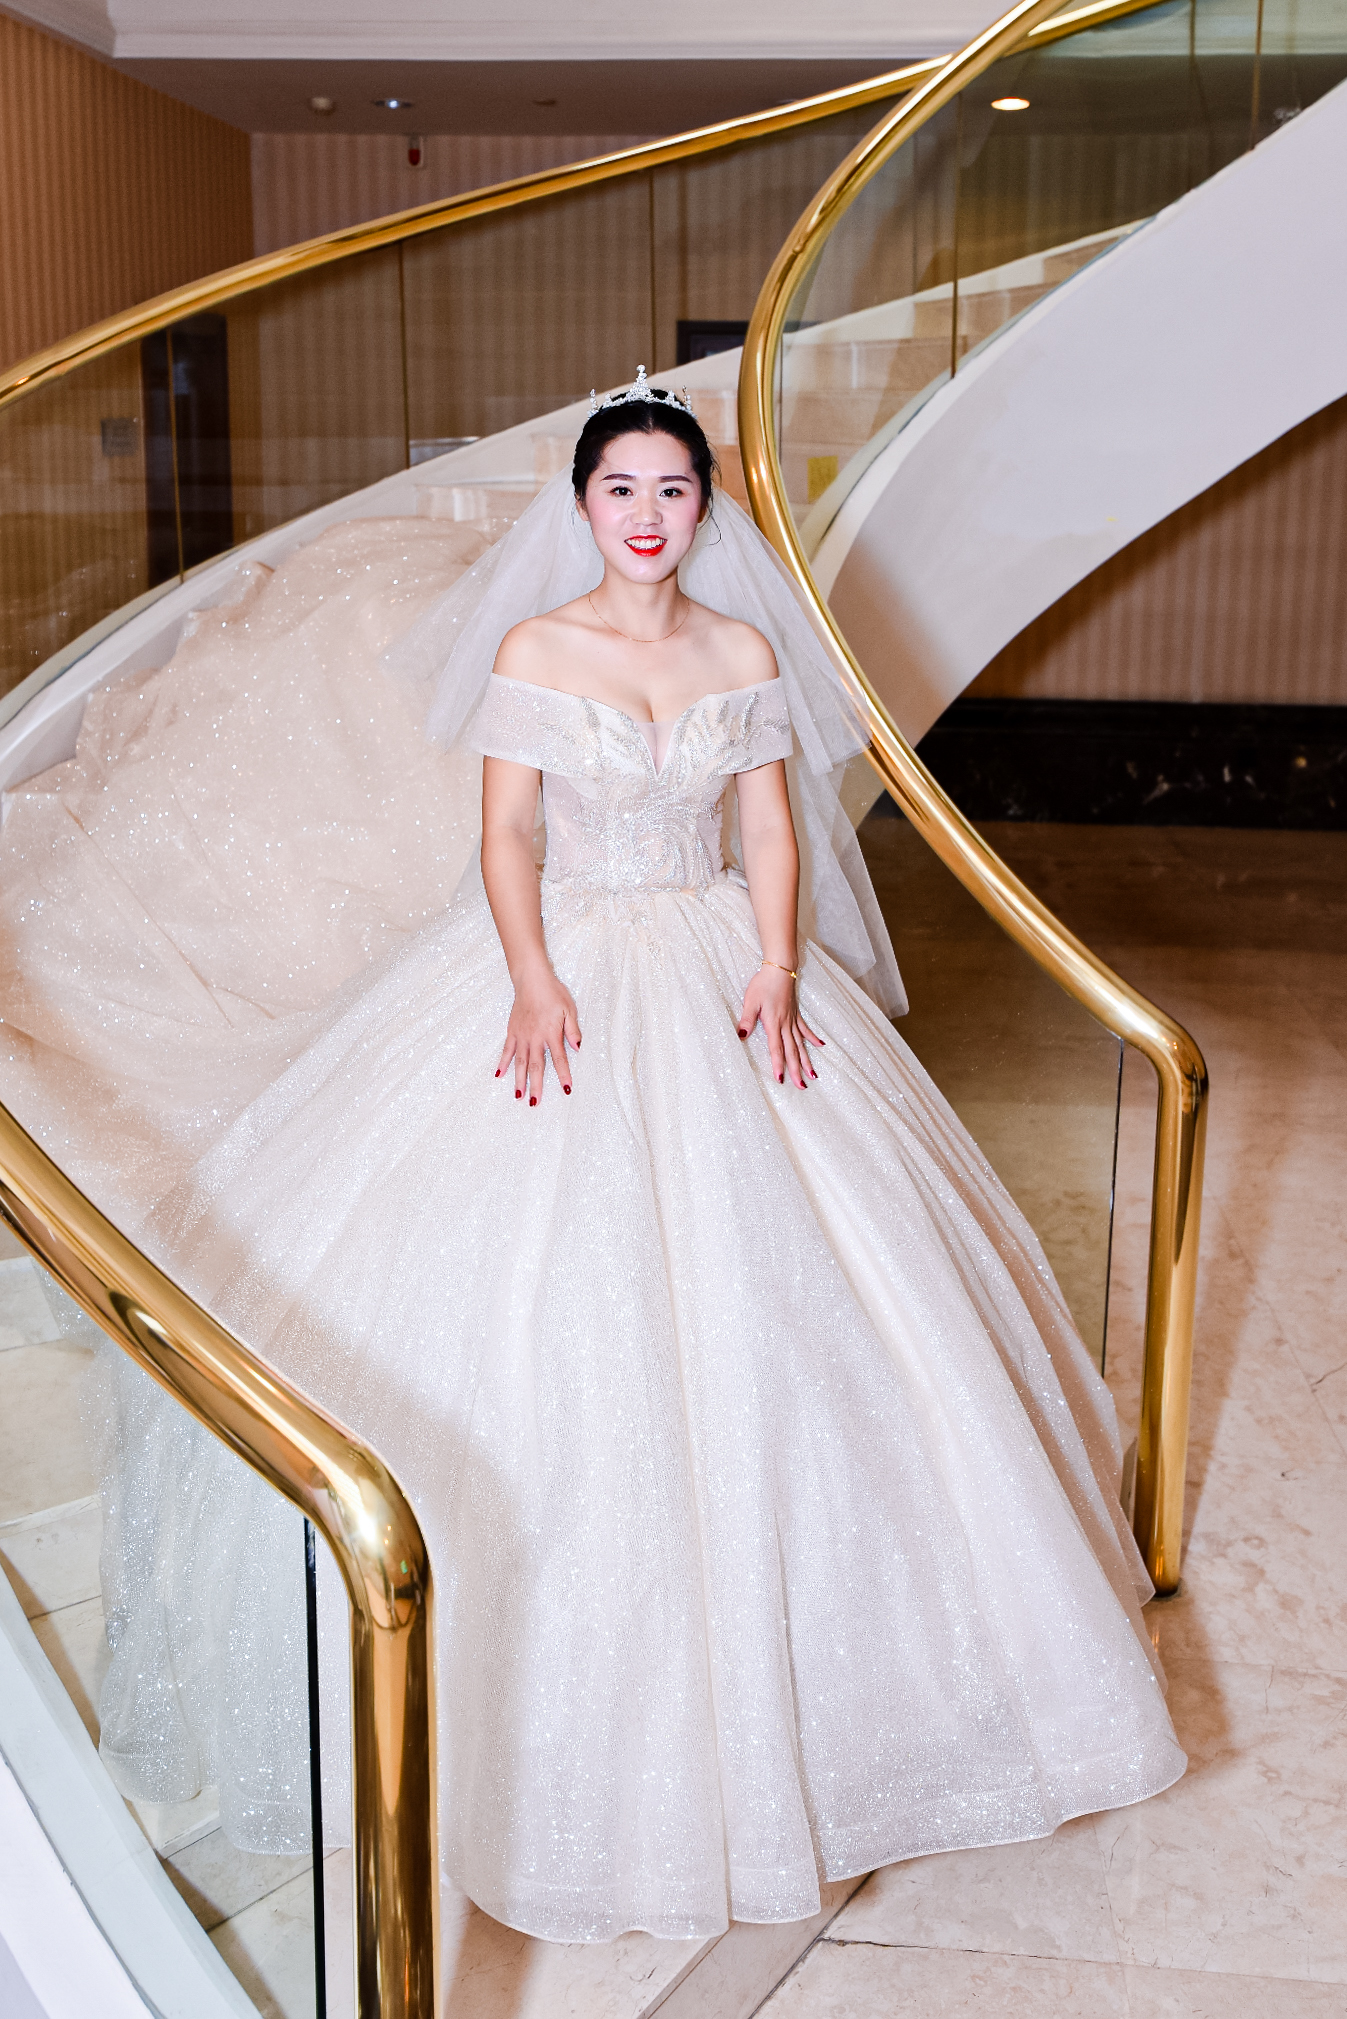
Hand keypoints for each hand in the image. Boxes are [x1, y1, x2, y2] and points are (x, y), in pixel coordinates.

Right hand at [496, 964, 580, 1105]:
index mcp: (551, 1033)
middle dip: (536, 1086)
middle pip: (536, 1066)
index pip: (559, 1059)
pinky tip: (499, 1075)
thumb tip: (578, 1048)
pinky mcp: (512, 1031)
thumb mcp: (570, 1009)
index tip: (567, 1089)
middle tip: (534, 1103)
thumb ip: (573, 1030)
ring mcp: (522, 1035)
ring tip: (518, 1096)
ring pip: (520, 1062)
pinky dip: (503, 1063)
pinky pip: (507, 1050)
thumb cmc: (553, 993)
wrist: (531, 980)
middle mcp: (535, 1037)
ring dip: (519, 1080)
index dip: (564, 1075)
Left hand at [737, 964, 822, 1089]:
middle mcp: (785, 1024)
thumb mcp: (750, 1002)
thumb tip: (741, 1036)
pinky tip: (820, 1046)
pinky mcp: (795, 1013)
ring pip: (800, 1044)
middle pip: (792, 1051)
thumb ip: (747, 1020)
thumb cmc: (762, 984)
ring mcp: (792, 1019)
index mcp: (773, 1023)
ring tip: (813, 1075)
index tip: (781, 1079)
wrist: (779, 968)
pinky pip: (805, 1029)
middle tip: (802, 1086)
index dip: (778, 1065)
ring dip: (806, 1060)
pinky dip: (812, 1039)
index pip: (776, 1049)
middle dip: (796, 1070)